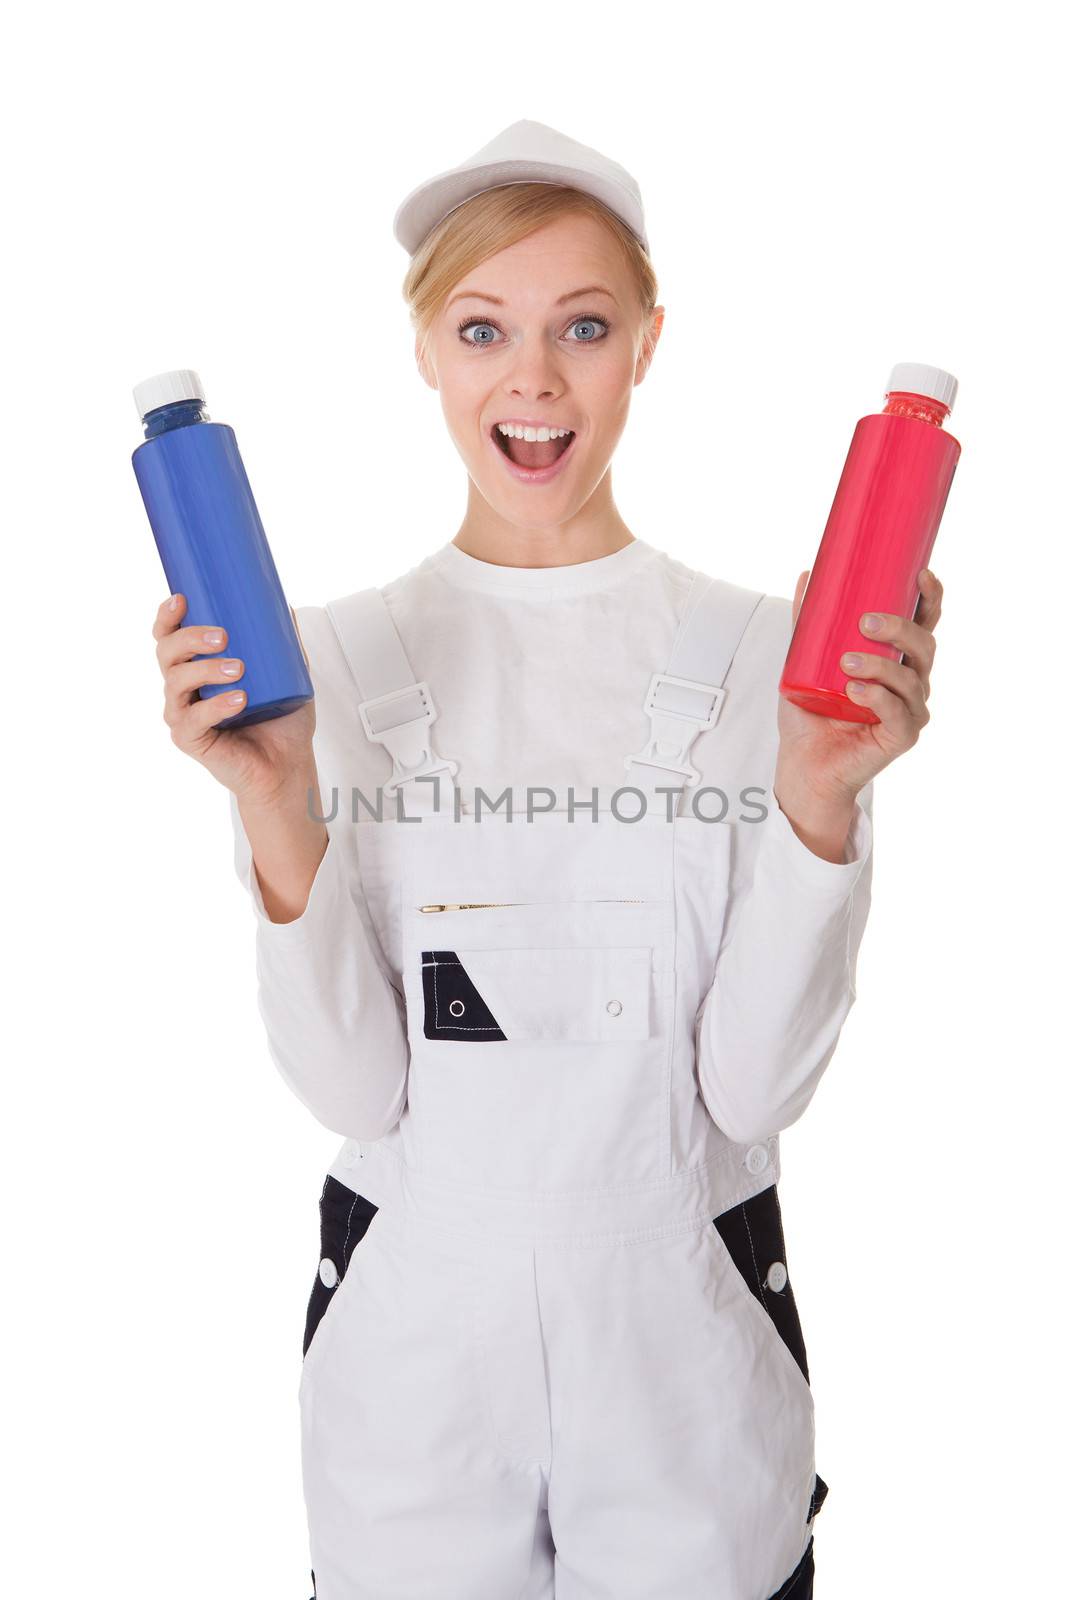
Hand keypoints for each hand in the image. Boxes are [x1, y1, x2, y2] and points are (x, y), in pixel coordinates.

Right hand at [153, 591, 317, 807]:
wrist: (288, 764)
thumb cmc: (281, 721)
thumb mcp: (288, 675)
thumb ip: (286, 644)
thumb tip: (287, 607)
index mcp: (196, 667)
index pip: (169, 637)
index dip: (167, 617)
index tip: (181, 599)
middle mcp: (183, 689)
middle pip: (166, 653)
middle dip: (189, 638)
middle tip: (222, 637)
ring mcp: (183, 714)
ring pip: (175, 683)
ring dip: (205, 670)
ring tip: (238, 668)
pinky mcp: (190, 740)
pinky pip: (193, 720)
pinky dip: (216, 707)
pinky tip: (238, 699)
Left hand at [775, 567, 943, 815]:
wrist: (803, 763)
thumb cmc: (810, 713)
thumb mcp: (803, 660)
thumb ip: (807, 623)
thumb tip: (806, 576)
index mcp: (898, 660)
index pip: (925, 624)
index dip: (931, 599)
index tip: (921, 575)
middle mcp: (912, 682)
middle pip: (924, 646)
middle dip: (900, 629)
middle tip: (865, 623)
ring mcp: (910, 711)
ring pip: (911, 678)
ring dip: (880, 666)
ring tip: (846, 662)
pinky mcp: (902, 737)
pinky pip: (898, 713)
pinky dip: (877, 698)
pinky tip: (855, 691)